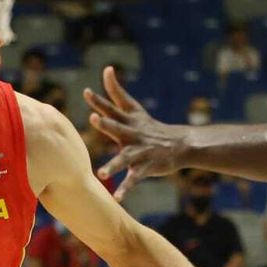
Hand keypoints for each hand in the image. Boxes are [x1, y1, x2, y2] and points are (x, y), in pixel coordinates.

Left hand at [83, 66, 191, 200]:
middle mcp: (133, 134)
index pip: (112, 108)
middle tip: (95, 118)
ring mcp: (140, 151)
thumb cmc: (149, 127)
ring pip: (125, 158)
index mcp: (128, 121)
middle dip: (106, 124)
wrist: (180, 144)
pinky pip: (134, 180)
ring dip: (114, 165)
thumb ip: (117, 91)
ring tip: (102, 174)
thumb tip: (106, 68)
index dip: (99, 101)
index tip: (86, 93)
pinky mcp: (146, 167)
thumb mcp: (134, 108)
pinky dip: (125, 189)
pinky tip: (117, 198)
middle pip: (117, 128)